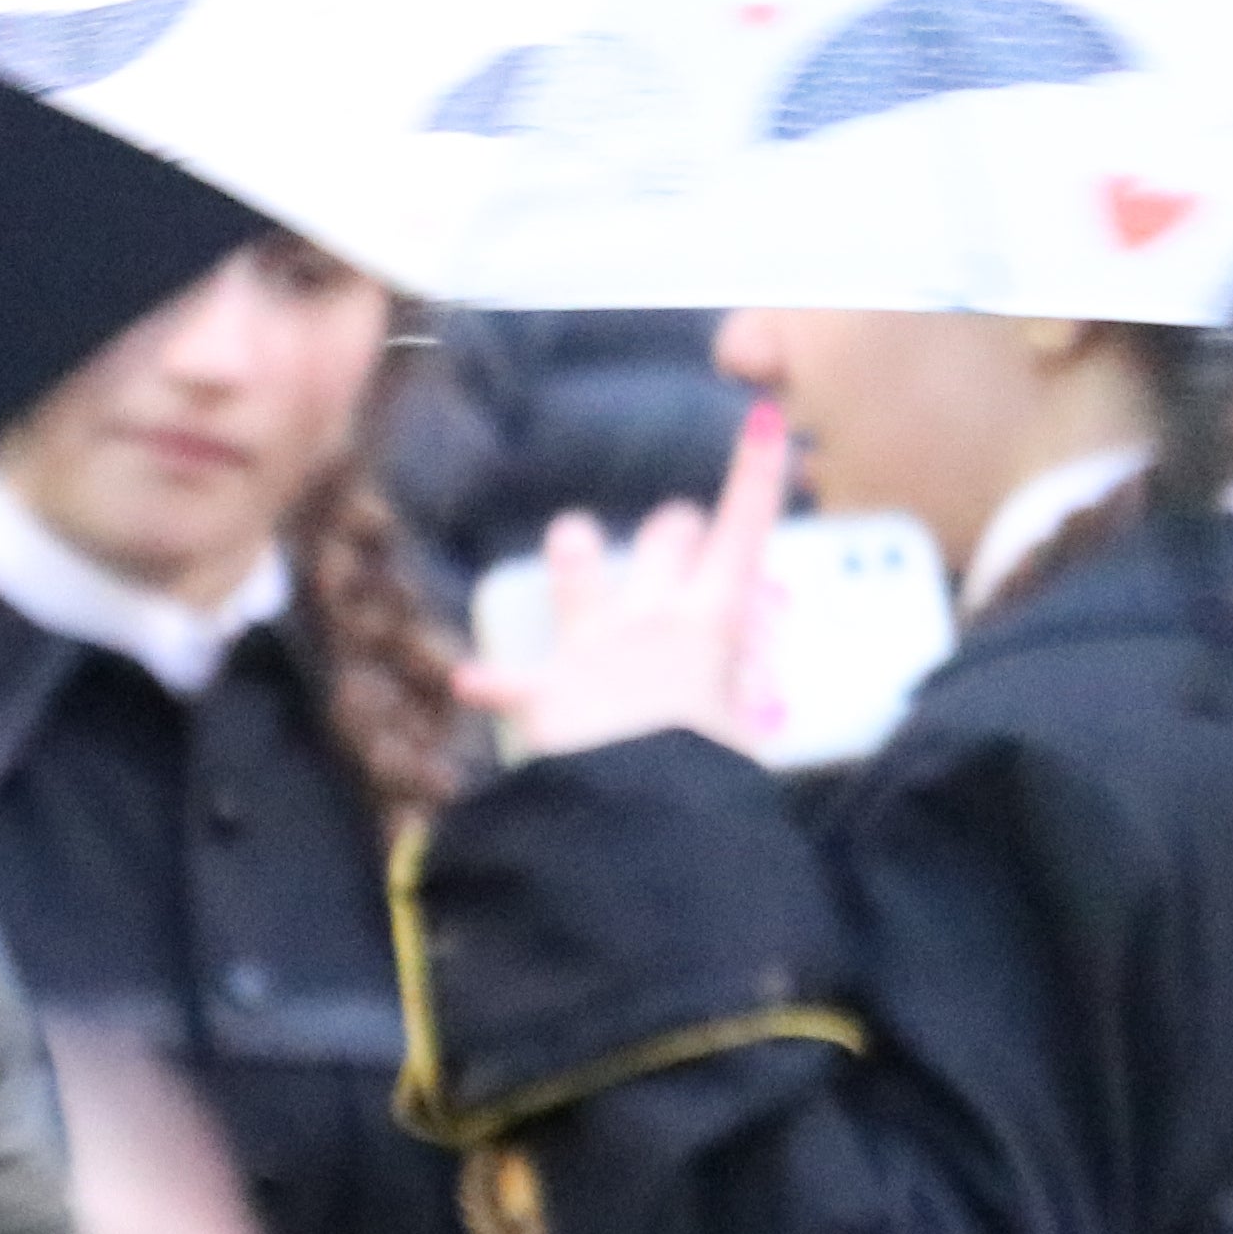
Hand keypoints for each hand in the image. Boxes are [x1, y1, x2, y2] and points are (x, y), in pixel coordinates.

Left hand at [459, 399, 794, 761]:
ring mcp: (593, 646)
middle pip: (670, 531)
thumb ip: (741, 696)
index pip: (747, 532)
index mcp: (712, 624)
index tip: (764, 419)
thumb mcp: (745, 733)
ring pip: (577, 560)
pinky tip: (468, 679)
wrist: (643, 815)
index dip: (758, 473)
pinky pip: (505, 681)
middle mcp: (651, 616)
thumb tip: (745, 678)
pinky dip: (490, 682)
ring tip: (575, 541)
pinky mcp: (544, 691)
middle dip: (679, 528)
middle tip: (686, 540)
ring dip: (577, 549)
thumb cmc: (708, 779)